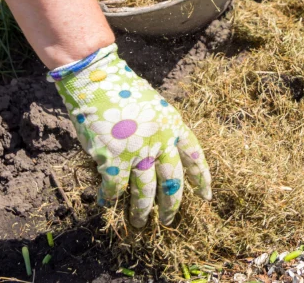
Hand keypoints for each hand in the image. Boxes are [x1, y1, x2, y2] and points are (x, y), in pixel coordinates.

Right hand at [49, 44, 211, 227]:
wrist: (97, 80)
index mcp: (174, 125)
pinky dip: (110, 198)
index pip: (194, 156)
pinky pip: (115, 188)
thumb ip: (160, 130)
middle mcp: (161, 141)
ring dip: (142, 211)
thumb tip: (159, 156)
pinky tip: (107, 204)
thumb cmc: (123, 90)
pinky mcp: (113, 159)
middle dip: (172, 204)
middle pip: (173, 181)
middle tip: (170, 220)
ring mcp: (138, 152)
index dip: (202, 178)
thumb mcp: (154, 107)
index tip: (206, 195)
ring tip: (141, 224)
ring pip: (145, 192)